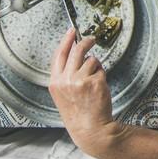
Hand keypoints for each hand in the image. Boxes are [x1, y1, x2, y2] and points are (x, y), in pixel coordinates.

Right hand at [49, 29, 120, 157]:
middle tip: (92, 39)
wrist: (90, 128)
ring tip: (93, 82)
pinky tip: (98, 88)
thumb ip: (65, 75)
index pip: (59, 55)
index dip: (66, 40)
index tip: (72, 31)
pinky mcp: (94, 81)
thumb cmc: (78, 112)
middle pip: (77, 50)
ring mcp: (80, 80)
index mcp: (55, 82)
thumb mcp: (62, 94)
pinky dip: (102, 75)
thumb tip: (75, 53)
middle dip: (86, 42)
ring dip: (95, 67)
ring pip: (92, 60)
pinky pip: (101, 69)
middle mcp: (66, 80)